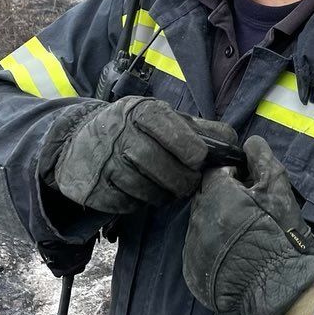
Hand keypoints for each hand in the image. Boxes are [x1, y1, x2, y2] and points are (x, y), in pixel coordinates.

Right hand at [48, 96, 235, 214]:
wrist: (78, 143)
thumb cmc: (134, 130)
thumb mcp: (163, 119)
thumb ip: (199, 129)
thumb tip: (234, 142)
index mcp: (140, 111)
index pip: (168, 127)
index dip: (189, 147)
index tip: (199, 159)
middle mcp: (119, 133)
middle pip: (156, 162)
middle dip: (180, 178)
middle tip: (190, 183)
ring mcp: (104, 161)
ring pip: (142, 186)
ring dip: (163, 193)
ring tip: (169, 189)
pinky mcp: (94, 187)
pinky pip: (126, 202)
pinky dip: (140, 202)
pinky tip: (145, 194)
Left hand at [183, 136, 313, 314]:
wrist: (281, 287)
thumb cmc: (281, 233)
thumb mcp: (278, 189)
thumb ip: (261, 159)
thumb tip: (249, 142)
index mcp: (216, 194)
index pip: (214, 172)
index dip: (233, 176)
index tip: (250, 188)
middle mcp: (197, 218)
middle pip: (204, 198)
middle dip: (223, 199)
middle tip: (248, 213)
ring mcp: (192, 247)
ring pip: (201, 224)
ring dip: (216, 224)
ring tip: (243, 236)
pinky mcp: (192, 271)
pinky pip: (198, 251)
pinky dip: (212, 249)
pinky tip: (233, 256)